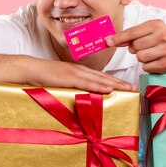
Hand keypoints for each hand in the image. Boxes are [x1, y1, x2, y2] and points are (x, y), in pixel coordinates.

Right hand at [21, 57, 137, 93]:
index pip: (101, 76)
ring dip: (115, 84)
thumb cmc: (44, 77)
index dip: (115, 81)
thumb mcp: (62, 82)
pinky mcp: (69, 78)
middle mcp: (81, 70)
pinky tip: (109, 89)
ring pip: (100, 79)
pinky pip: (87, 83)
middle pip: (105, 77)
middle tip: (134, 88)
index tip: (127, 86)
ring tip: (128, 89)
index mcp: (80, 71)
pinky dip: (99, 86)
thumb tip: (81, 97)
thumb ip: (73, 88)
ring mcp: (76, 73)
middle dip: (120, 82)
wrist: (30, 69)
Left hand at [106, 20, 165, 72]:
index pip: (132, 32)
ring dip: (141, 58)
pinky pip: (146, 67)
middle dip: (135, 49)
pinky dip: (148, 65)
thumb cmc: (161, 39)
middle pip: (135, 46)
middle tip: (145, 47)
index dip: (119, 38)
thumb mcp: (149, 31)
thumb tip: (111, 40)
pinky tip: (156, 60)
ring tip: (151, 54)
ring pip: (140, 57)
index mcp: (156, 25)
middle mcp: (162, 36)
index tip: (108, 42)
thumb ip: (131, 35)